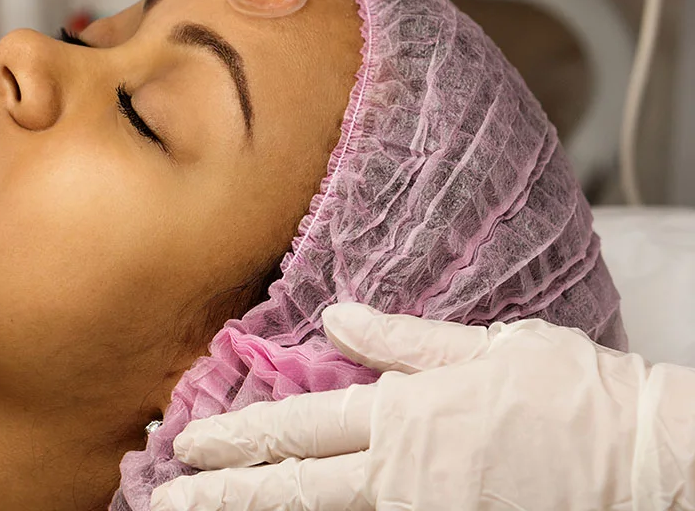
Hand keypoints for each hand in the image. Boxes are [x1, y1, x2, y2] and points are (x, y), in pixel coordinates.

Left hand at [152, 303, 694, 510]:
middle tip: (163, 500)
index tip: (186, 443)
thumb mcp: (487, 347)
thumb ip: (403, 341)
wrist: (648, 460)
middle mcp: (400, 470)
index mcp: (403, 413)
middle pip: (292, 486)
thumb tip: (337, 319)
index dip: (236, 436)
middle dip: (220, 493)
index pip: (297, 426)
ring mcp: (421, 510)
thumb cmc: (572, 395)